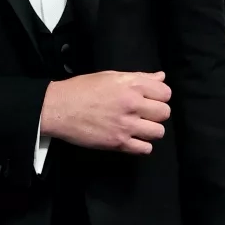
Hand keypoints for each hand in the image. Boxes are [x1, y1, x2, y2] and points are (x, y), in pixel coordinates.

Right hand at [39, 69, 170, 153]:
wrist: (59, 108)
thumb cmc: (82, 89)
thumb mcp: (111, 76)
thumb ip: (138, 77)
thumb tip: (161, 77)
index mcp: (132, 86)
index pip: (165, 93)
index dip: (160, 96)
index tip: (150, 99)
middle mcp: (132, 105)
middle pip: (164, 113)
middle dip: (157, 113)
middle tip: (144, 114)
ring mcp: (126, 126)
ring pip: (158, 132)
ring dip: (151, 130)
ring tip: (139, 127)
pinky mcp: (118, 143)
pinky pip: (145, 149)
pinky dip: (142, 145)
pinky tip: (133, 139)